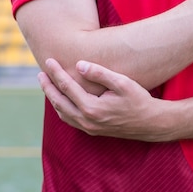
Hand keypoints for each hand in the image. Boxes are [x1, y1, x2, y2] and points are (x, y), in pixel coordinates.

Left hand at [38, 58, 172, 141]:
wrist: (151, 124)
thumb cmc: (139, 100)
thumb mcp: (123, 83)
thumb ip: (100, 73)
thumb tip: (79, 65)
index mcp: (92, 108)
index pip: (67, 87)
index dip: (56, 72)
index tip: (48, 60)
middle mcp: (87, 120)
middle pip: (59, 102)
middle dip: (48, 87)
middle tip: (41, 73)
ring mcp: (89, 128)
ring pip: (63, 113)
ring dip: (53, 98)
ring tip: (47, 85)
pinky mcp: (92, 131)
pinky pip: (70, 120)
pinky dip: (62, 108)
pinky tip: (62, 100)